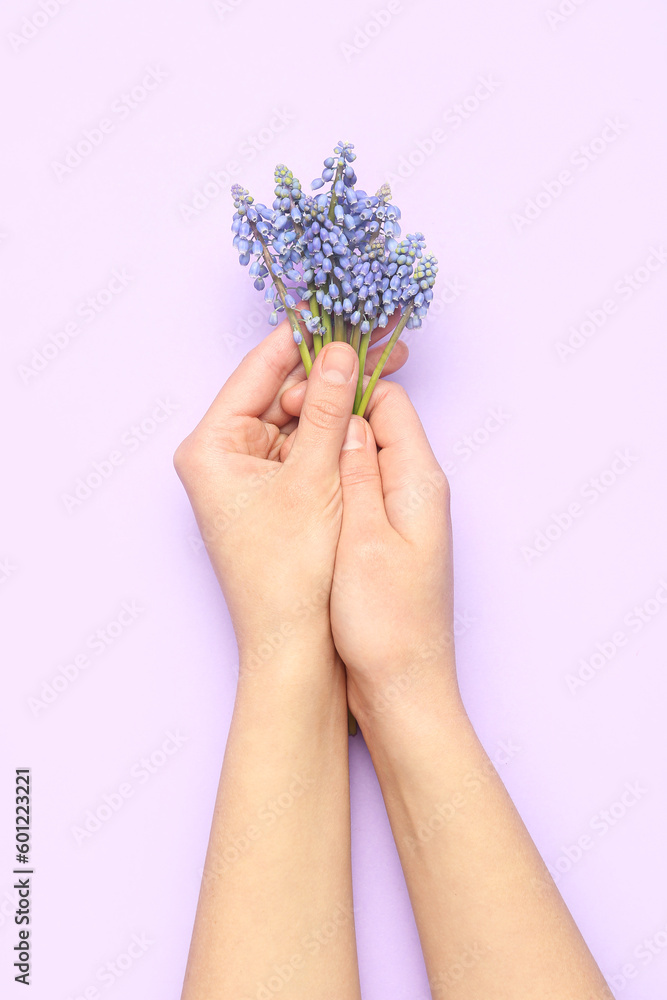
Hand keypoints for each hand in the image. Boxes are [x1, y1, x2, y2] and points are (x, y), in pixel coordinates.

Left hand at [173, 316, 408, 674]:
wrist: (293, 641)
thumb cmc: (289, 571)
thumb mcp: (314, 478)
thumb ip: (326, 410)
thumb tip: (340, 353)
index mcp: (211, 446)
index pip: (258, 370)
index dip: (304, 340)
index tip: (343, 315)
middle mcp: (222, 455)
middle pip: (279, 393)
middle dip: (329, 374)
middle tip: (379, 351)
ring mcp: (247, 474)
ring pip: (295, 420)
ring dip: (335, 404)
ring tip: (380, 379)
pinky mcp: (271, 493)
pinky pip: (302, 448)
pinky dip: (331, 435)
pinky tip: (365, 417)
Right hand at [281, 376, 461, 727]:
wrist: (404, 688)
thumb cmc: (386, 622)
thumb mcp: (361, 538)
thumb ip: (356, 472)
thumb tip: (348, 416)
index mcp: (419, 481)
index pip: (388, 403)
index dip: (343, 392)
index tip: (299, 401)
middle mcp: (418, 491)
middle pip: (377, 426)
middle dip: (332, 416)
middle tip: (283, 426)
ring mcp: (405, 516)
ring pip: (365, 458)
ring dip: (330, 451)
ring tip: (289, 458)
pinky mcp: (389, 539)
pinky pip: (362, 490)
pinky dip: (334, 483)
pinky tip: (306, 496)